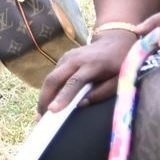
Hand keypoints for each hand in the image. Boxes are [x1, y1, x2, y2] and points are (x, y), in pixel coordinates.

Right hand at [38, 15, 159, 114]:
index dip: (62, 97)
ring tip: (41, 113)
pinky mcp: (64, 58)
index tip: (52, 111)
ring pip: (50, 77)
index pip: (74, 82)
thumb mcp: (118, 80)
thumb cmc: (119, 63)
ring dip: (44, 95)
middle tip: (41, 118)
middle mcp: (75, 59)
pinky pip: (54, 75)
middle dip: (45, 98)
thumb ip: (101, 93)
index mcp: (92, 65)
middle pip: (54, 79)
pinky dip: (49, 89)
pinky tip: (48, 101)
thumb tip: (81, 105)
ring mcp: (67, 57)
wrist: (115, 41)